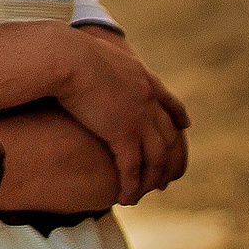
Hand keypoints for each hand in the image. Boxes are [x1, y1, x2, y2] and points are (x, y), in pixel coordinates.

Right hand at [53, 28, 189, 204]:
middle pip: (168, 136)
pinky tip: (125, 198)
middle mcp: (147, 100)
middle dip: (170, 159)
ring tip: (142, 194)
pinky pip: (132, 168)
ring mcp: (138, 118)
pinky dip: (131, 185)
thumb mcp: (92, 51)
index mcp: (142, 78)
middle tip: (164, 177)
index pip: (168, 100)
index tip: (184, 127)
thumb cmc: (66, 50)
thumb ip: (100, 60)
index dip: (177, 116)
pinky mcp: (122, 134)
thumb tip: (85, 58)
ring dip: (150, 179)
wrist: (64, 56)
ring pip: (155, 158)